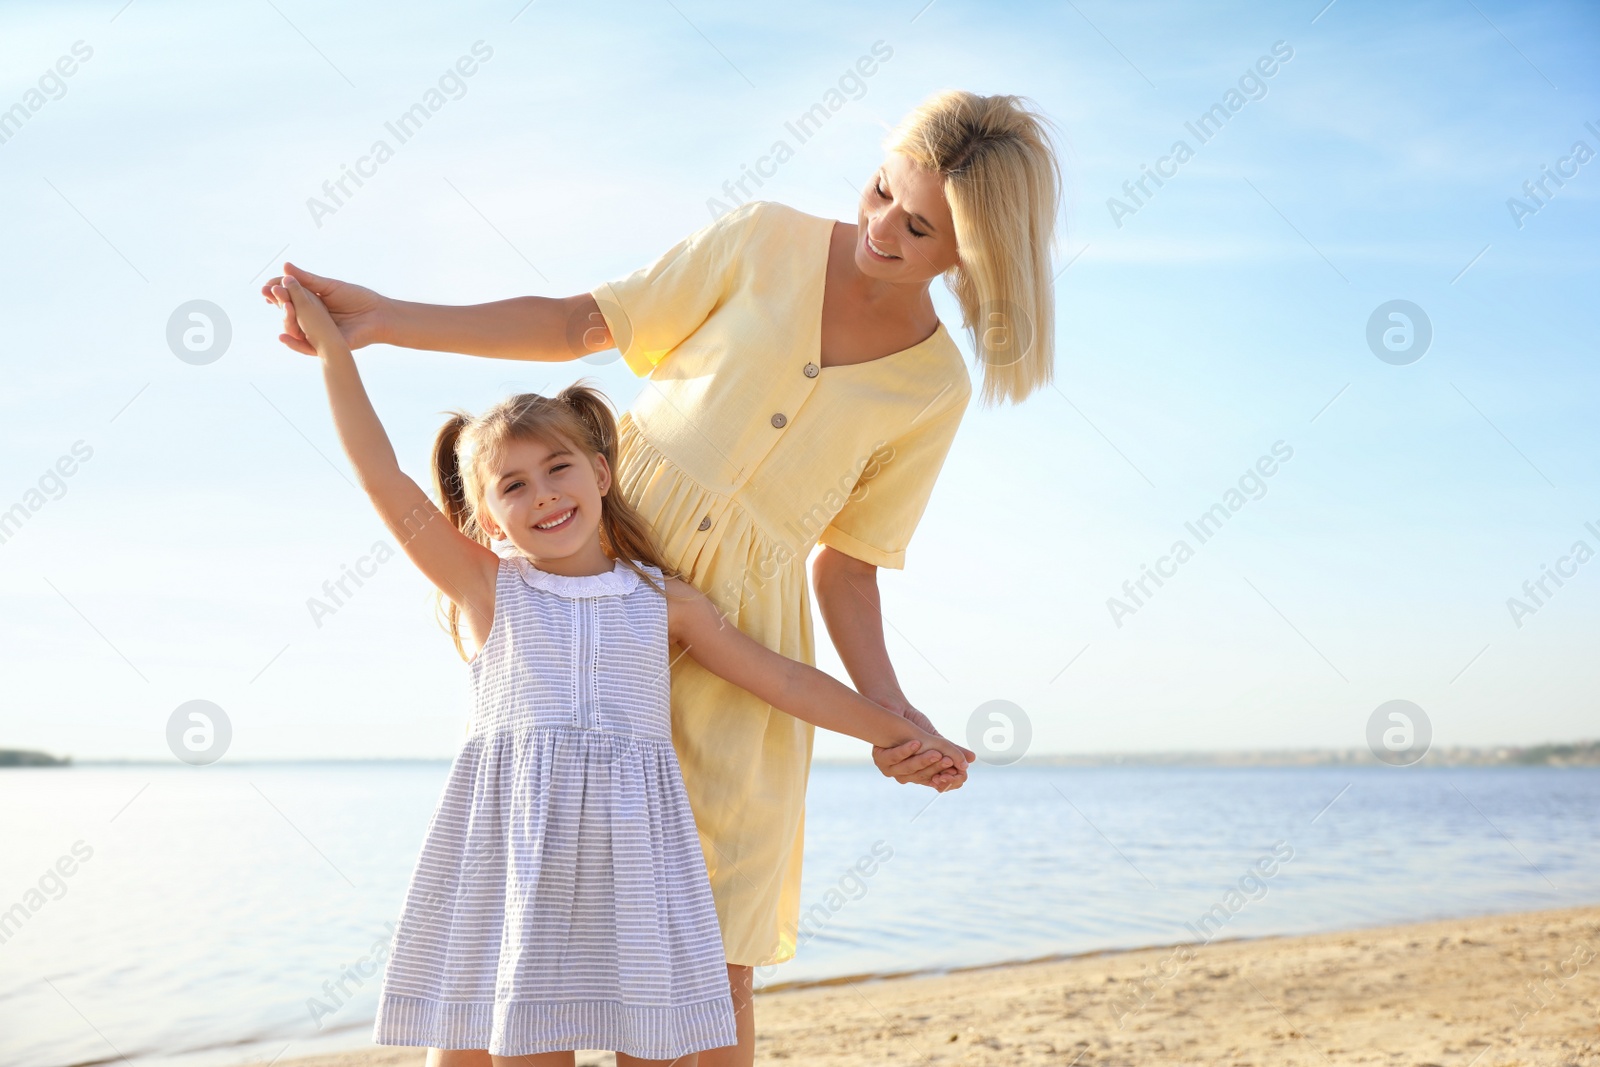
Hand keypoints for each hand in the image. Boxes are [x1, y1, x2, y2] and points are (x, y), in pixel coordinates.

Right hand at [261, 262, 387, 354]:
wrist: (379, 315)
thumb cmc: (357, 299)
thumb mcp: (329, 287)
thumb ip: (307, 280)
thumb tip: (284, 266)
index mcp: (311, 302)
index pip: (289, 296)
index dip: (277, 291)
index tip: (266, 286)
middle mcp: (311, 318)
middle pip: (288, 312)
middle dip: (278, 302)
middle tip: (270, 293)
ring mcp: (317, 332)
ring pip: (294, 329)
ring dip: (285, 318)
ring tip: (282, 306)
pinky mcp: (325, 346)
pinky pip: (306, 348)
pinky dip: (294, 344)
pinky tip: (282, 336)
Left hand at [870, 697, 975, 790]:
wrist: (895, 708)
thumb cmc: (916, 726)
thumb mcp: (937, 740)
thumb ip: (952, 751)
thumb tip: (972, 759)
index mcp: (922, 774)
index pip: (940, 785)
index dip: (949, 781)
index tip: (957, 772)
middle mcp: (907, 775)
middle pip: (925, 778)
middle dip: (938, 769)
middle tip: (949, 759)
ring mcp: (892, 768)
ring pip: (909, 770)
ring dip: (924, 761)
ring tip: (936, 752)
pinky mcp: (880, 757)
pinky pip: (894, 758)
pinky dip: (905, 751)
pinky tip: (916, 743)